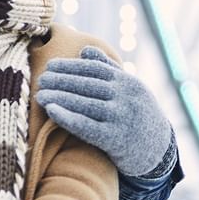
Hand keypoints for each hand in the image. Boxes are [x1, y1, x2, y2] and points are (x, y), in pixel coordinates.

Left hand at [36, 47, 172, 176]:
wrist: (158, 150)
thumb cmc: (137, 114)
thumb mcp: (130, 89)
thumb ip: (108, 68)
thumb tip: (85, 49)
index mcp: (128, 82)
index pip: (94, 69)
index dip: (70, 66)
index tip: (50, 64)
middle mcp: (126, 98)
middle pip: (87, 85)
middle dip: (61, 81)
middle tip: (41, 79)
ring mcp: (121, 118)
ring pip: (84, 104)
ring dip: (59, 98)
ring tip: (40, 95)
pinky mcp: (115, 140)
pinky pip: (87, 127)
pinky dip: (67, 118)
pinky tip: (51, 111)